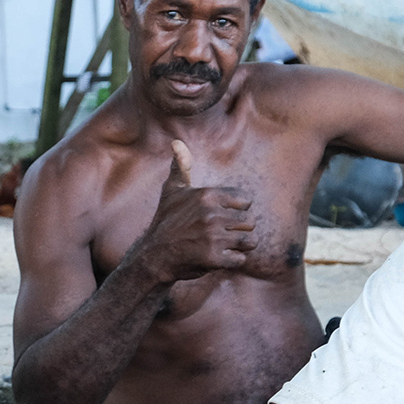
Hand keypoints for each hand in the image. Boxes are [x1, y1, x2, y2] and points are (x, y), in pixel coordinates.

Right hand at [131, 140, 257, 284]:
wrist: (154, 256)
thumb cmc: (166, 222)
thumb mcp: (172, 191)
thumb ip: (181, 166)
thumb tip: (177, 142)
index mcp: (207, 195)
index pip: (247, 201)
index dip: (235, 211)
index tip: (217, 217)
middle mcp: (211, 214)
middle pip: (250, 222)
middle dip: (237, 230)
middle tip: (215, 235)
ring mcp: (213, 237)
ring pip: (249, 241)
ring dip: (237, 246)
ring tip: (219, 246)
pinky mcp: (214, 258)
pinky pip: (240, 259)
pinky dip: (231, 261)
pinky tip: (214, 258)